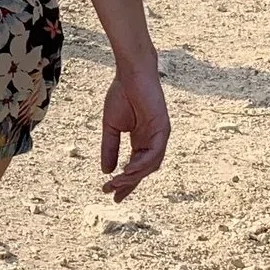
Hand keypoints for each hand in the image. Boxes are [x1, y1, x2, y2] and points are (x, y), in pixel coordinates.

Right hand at [98, 56, 169, 200]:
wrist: (130, 75)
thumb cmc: (121, 95)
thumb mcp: (111, 127)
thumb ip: (110, 148)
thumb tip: (106, 171)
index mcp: (141, 141)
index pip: (135, 167)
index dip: (124, 182)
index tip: (110, 194)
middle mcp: (152, 141)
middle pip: (143, 170)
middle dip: (128, 183)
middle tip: (112, 192)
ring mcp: (159, 136)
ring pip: (150, 165)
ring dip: (134, 176)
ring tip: (118, 182)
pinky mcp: (163, 128)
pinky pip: (155, 152)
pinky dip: (142, 163)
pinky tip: (129, 170)